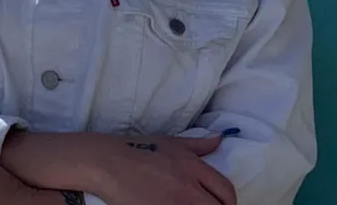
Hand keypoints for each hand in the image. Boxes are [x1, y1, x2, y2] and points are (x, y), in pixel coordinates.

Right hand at [98, 134, 236, 204]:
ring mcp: (175, 204)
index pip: (226, 191)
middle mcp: (188, 187)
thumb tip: (220, 139)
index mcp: (193, 166)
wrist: (108, 163)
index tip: (221, 204)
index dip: (228, 202)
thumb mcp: (171, 142)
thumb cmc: (138, 149)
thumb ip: (199, 144)